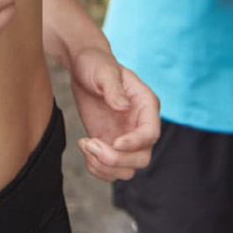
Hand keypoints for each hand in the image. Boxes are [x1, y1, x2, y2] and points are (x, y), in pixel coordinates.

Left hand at [69, 47, 158, 181]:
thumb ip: (113, 88)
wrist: (82, 66)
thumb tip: (123, 106)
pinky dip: (97, 167)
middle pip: (141, 158)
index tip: (114, 142)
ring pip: (127, 169)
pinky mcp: (110, 144)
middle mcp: (140, 125)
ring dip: (104, 166)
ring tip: (85, 144)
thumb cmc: (96, 63)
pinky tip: (83, 147)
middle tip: (90, 143)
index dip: (135, 143)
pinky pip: (111, 169)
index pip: (151, 133)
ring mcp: (126, 138)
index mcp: (146, 105)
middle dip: (115, 158)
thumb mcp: (104, 71)